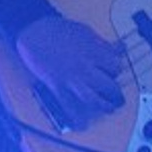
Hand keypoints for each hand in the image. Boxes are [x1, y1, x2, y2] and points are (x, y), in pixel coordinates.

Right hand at [13, 7, 126, 129]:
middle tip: (118, 97)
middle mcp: (85, 67)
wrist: (33, 32)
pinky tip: (82, 123)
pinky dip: (76, 117)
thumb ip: (101, 43)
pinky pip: (69, 105)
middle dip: (116, 93)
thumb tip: (116, 50)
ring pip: (94, 99)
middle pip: (108, 86)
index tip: (114, 73)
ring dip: (104, 107)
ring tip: (109, 108)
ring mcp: (71, 78)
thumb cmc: (56, 29)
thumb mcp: (84, 30)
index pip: (115, 66)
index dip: (116, 70)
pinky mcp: (58, 86)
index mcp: (93, 51)